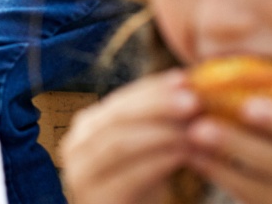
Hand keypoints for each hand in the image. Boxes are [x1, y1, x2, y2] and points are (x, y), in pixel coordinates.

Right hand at [60, 70, 200, 203]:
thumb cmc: (143, 190)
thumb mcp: (148, 151)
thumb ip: (160, 124)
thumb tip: (193, 87)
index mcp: (87, 127)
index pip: (120, 100)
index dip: (153, 88)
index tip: (185, 79)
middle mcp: (76, 146)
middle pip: (117, 117)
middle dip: (158, 106)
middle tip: (193, 100)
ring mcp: (80, 174)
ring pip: (120, 142)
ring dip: (162, 133)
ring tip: (195, 129)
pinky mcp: (95, 199)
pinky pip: (128, 175)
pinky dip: (159, 162)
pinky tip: (185, 155)